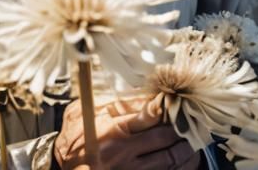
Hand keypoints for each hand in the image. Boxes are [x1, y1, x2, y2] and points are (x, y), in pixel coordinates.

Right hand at [52, 95, 201, 169]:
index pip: (148, 116)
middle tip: (190, 118)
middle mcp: (124, 153)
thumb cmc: (76, 137)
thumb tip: (143, 95)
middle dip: (181, 127)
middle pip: (164, 138)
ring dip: (186, 149)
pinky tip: (188, 159)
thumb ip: (114, 102)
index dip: (166, 107)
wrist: (64, 167)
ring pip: (170, 160)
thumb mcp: (87, 111)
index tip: (175, 99)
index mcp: (112, 130)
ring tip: (193, 138)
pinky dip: (181, 167)